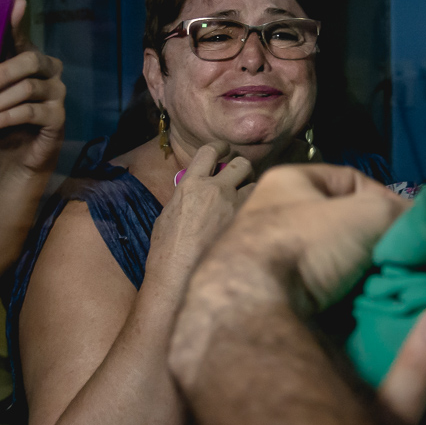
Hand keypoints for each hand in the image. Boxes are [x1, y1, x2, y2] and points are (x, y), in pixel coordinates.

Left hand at [0, 0, 65, 173]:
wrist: (5, 159)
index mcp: (27, 58)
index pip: (21, 36)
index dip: (16, 22)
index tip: (12, 5)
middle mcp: (48, 71)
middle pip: (30, 59)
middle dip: (1, 71)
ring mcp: (56, 93)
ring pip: (29, 87)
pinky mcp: (58, 118)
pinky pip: (32, 112)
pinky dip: (7, 117)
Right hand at [150, 142, 252, 269]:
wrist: (178, 277)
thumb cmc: (167, 250)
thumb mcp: (169, 214)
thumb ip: (187, 196)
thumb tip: (196, 190)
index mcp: (191, 184)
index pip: (210, 151)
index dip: (219, 147)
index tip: (224, 149)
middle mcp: (215, 191)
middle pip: (241, 163)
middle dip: (242, 168)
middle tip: (240, 177)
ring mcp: (234, 207)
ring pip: (256, 184)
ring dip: (252, 190)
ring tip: (244, 201)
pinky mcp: (246, 223)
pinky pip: (259, 206)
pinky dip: (257, 208)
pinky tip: (250, 219)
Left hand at [233, 164, 410, 312]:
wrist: (251, 309)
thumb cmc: (304, 245)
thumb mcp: (367, 214)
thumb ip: (399, 212)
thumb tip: (421, 227)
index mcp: (287, 181)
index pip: (351, 181)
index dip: (384, 199)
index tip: (407, 226)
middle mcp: (273, 214)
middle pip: (341, 223)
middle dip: (371, 241)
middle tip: (399, 259)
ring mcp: (268, 256)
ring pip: (331, 259)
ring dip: (357, 272)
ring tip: (383, 284)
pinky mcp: (269, 293)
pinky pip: (316, 289)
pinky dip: (339, 297)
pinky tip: (358, 306)